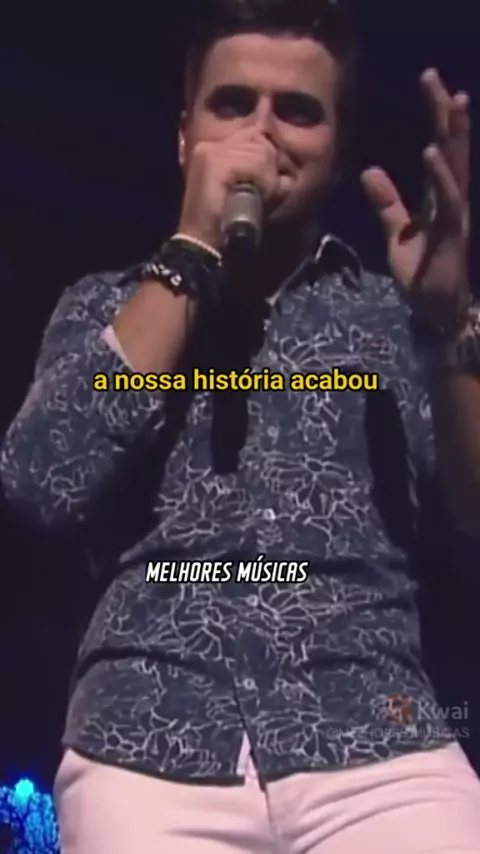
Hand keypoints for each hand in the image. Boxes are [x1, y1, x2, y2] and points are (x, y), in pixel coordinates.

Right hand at [177, 129, 279, 252]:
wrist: (202, 242)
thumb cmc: (226, 222)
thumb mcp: (245, 189)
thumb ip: (258, 169)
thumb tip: (283, 156)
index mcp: (213, 150)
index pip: (252, 133)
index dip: (267, 157)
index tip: (267, 183)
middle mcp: (210, 146)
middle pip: (259, 139)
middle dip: (270, 168)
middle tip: (265, 194)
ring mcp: (211, 152)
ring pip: (261, 151)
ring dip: (269, 179)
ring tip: (259, 198)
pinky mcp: (215, 163)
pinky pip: (255, 164)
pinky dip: (264, 182)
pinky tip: (258, 197)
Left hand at [361, 69, 469, 328]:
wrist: (434, 308)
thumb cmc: (422, 271)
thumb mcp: (397, 232)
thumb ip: (387, 203)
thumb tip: (369, 171)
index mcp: (438, 195)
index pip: (438, 147)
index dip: (435, 115)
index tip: (429, 81)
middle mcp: (451, 198)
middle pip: (450, 147)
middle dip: (444, 113)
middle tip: (434, 78)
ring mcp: (454, 214)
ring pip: (456, 166)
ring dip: (452, 134)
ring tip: (450, 101)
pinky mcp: (452, 232)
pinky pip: (449, 199)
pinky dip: (442, 176)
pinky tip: (432, 153)